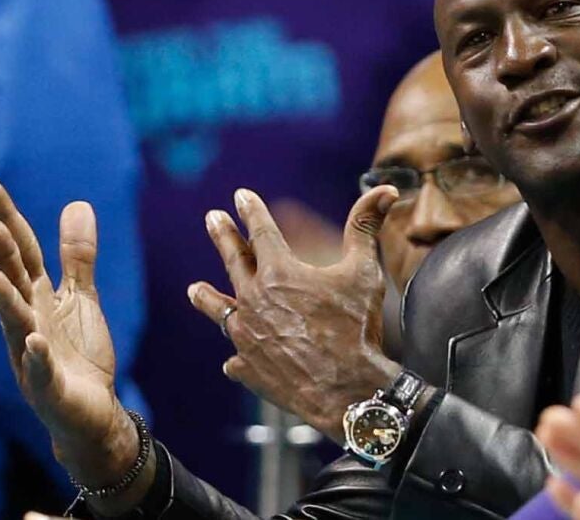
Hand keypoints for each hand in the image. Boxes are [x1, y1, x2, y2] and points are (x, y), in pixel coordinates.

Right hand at [0, 178, 141, 492]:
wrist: (91, 412)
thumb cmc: (78, 354)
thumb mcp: (80, 297)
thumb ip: (76, 256)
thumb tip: (77, 203)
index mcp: (36, 296)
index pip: (19, 250)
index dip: (5, 217)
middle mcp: (26, 320)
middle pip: (12, 281)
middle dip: (0, 254)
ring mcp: (31, 354)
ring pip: (15, 323)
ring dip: (3, 300)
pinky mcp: (47, 386)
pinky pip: (40, 369)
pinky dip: (37, 356)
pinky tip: (35, 342)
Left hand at [188, 186, 403, 441]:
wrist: (347, 390)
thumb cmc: (357, 328)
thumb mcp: (364, 272)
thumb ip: (366, 227)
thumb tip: (385, 189)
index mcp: (279, 272)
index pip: (260, 231)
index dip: (252, 211)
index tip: (241, 196)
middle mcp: (254, 300)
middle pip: (233, 261)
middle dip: (223, 237)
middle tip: (211, 219)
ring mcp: (246, 336)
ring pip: (219, 310)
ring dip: (207, 297)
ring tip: (194, 289)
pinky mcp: (247, 368)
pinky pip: (236, 359)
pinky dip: (237, 354)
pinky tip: (234, 358)